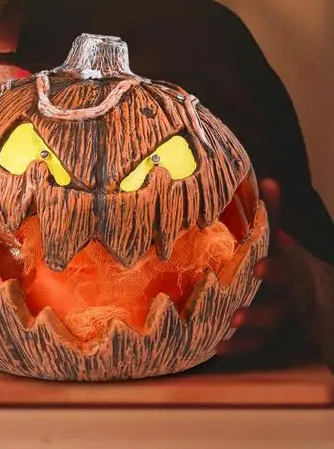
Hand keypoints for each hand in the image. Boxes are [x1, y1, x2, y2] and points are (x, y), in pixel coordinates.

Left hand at [216, 178, 292, 356]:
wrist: (310, 291)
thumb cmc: (281, 257)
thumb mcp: (278, 237)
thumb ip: (272, 213)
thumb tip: (269, 180)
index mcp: (290, 270)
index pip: (288, 270)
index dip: (276, 269)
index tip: (257, 267)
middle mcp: (287, 297)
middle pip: (280, 307)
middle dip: (261, 310)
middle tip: (239, 312)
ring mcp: (279, 318)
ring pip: (269, 328)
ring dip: (251, 328)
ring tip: (231, 326)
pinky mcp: (266, 335)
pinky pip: (254, 346)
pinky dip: (238, 347)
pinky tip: (217, 347)